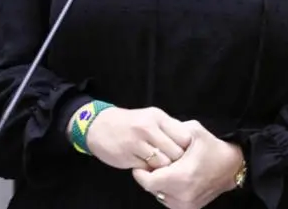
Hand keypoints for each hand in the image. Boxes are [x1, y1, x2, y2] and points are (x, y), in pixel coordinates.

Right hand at [75, 106, 191, 170]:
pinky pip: (148, 169)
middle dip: (178, 161)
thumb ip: (168, 128)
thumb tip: (189, 143)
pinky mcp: (127, 156)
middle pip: (176, 152)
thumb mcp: (150, 117)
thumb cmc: (130, 123)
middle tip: (175, 164)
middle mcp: (148, 128)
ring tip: (161, 167)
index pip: (184, 136)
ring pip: (163, 163)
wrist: (98, 126)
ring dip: (164, 168)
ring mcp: (137, 142)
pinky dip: (151, 171)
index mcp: (157, 117)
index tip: (185, 153)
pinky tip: (148, 167)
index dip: (187, 148)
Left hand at [131, 120, 244, 208]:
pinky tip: (173, 179)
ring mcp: (187, 204)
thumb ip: (172, 130)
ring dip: (158, 184)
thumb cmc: (212, 147)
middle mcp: (183, 195)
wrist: (232, 166)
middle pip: (152, 189)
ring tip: (165, 171)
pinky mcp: (191, 208)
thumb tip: (155, 133)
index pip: (149, 182)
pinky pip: (170, 201)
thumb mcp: (194, 130)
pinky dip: (167, 191)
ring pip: (160, 196)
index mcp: (182, 177)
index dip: (141, 173)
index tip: (141, 163)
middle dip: (150, 176)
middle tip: (153, 164)